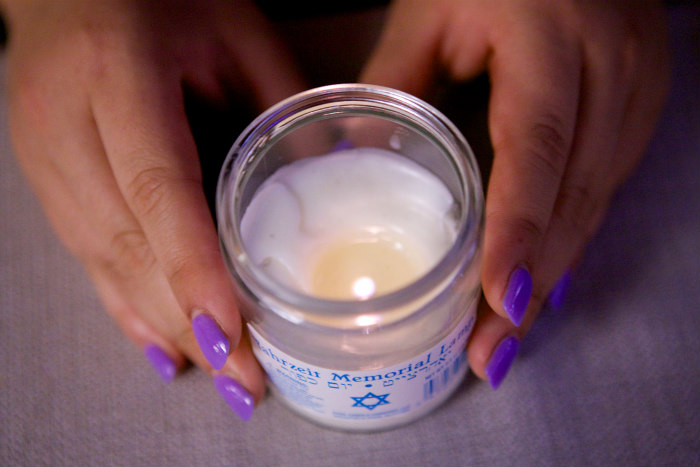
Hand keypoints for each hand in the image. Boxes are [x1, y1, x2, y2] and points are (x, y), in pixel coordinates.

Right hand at [2, 0, 304, 418]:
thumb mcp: (234, 29)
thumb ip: (280, 99)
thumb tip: (332, 171)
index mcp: (118, 74)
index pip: (157, 189)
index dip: (194, 268)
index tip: (233, 333)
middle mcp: (65, 121)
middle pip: (127, 240)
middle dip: (187, 318)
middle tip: (243, 378)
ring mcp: (42, 150)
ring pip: (101, 257)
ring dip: (159, 321)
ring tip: (215, 373)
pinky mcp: (41, 171)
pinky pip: (83, 252)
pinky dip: (124, 303)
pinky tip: (160, 342)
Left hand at [361, 0, 669, 386]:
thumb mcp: (427, 11)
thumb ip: (392, 80)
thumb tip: (355, 155)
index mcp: (547, 39)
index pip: (534, 148)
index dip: (517, 230)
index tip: (495, 300)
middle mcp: (608, 66)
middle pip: (573, 192)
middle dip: (533, 279)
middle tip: (491, 348)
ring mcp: (636, 84)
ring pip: (596, 197)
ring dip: (554, 270)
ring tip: (507, 330)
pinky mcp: (642, 98)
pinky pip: (608, 181)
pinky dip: (573, 234)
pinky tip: (545, 275)